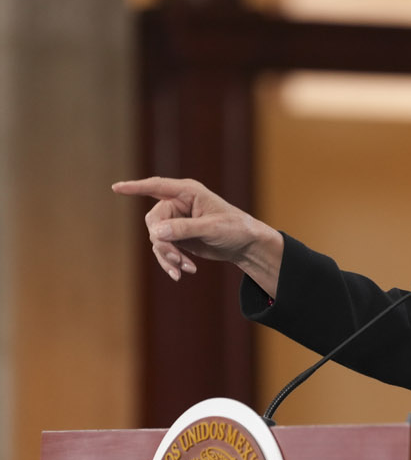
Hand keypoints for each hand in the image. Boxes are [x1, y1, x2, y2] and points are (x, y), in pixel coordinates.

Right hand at [112, 176, 282, 294]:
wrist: (245, 245)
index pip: (157, 187)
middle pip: (153, 222)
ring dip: (168, 256)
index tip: (116, 188)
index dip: (135, 187)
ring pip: (157, 239)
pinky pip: (164, 249)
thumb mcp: (212, 228)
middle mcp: (178, 204)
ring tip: (185, 269)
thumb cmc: (235, 228)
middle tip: (177, 259)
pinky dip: (171, 261)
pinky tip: (185, 272)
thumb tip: (156, 232)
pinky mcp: (177, 237)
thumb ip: (184, 229)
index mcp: (188, 192)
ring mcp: (176, 221)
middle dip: (162, 243)